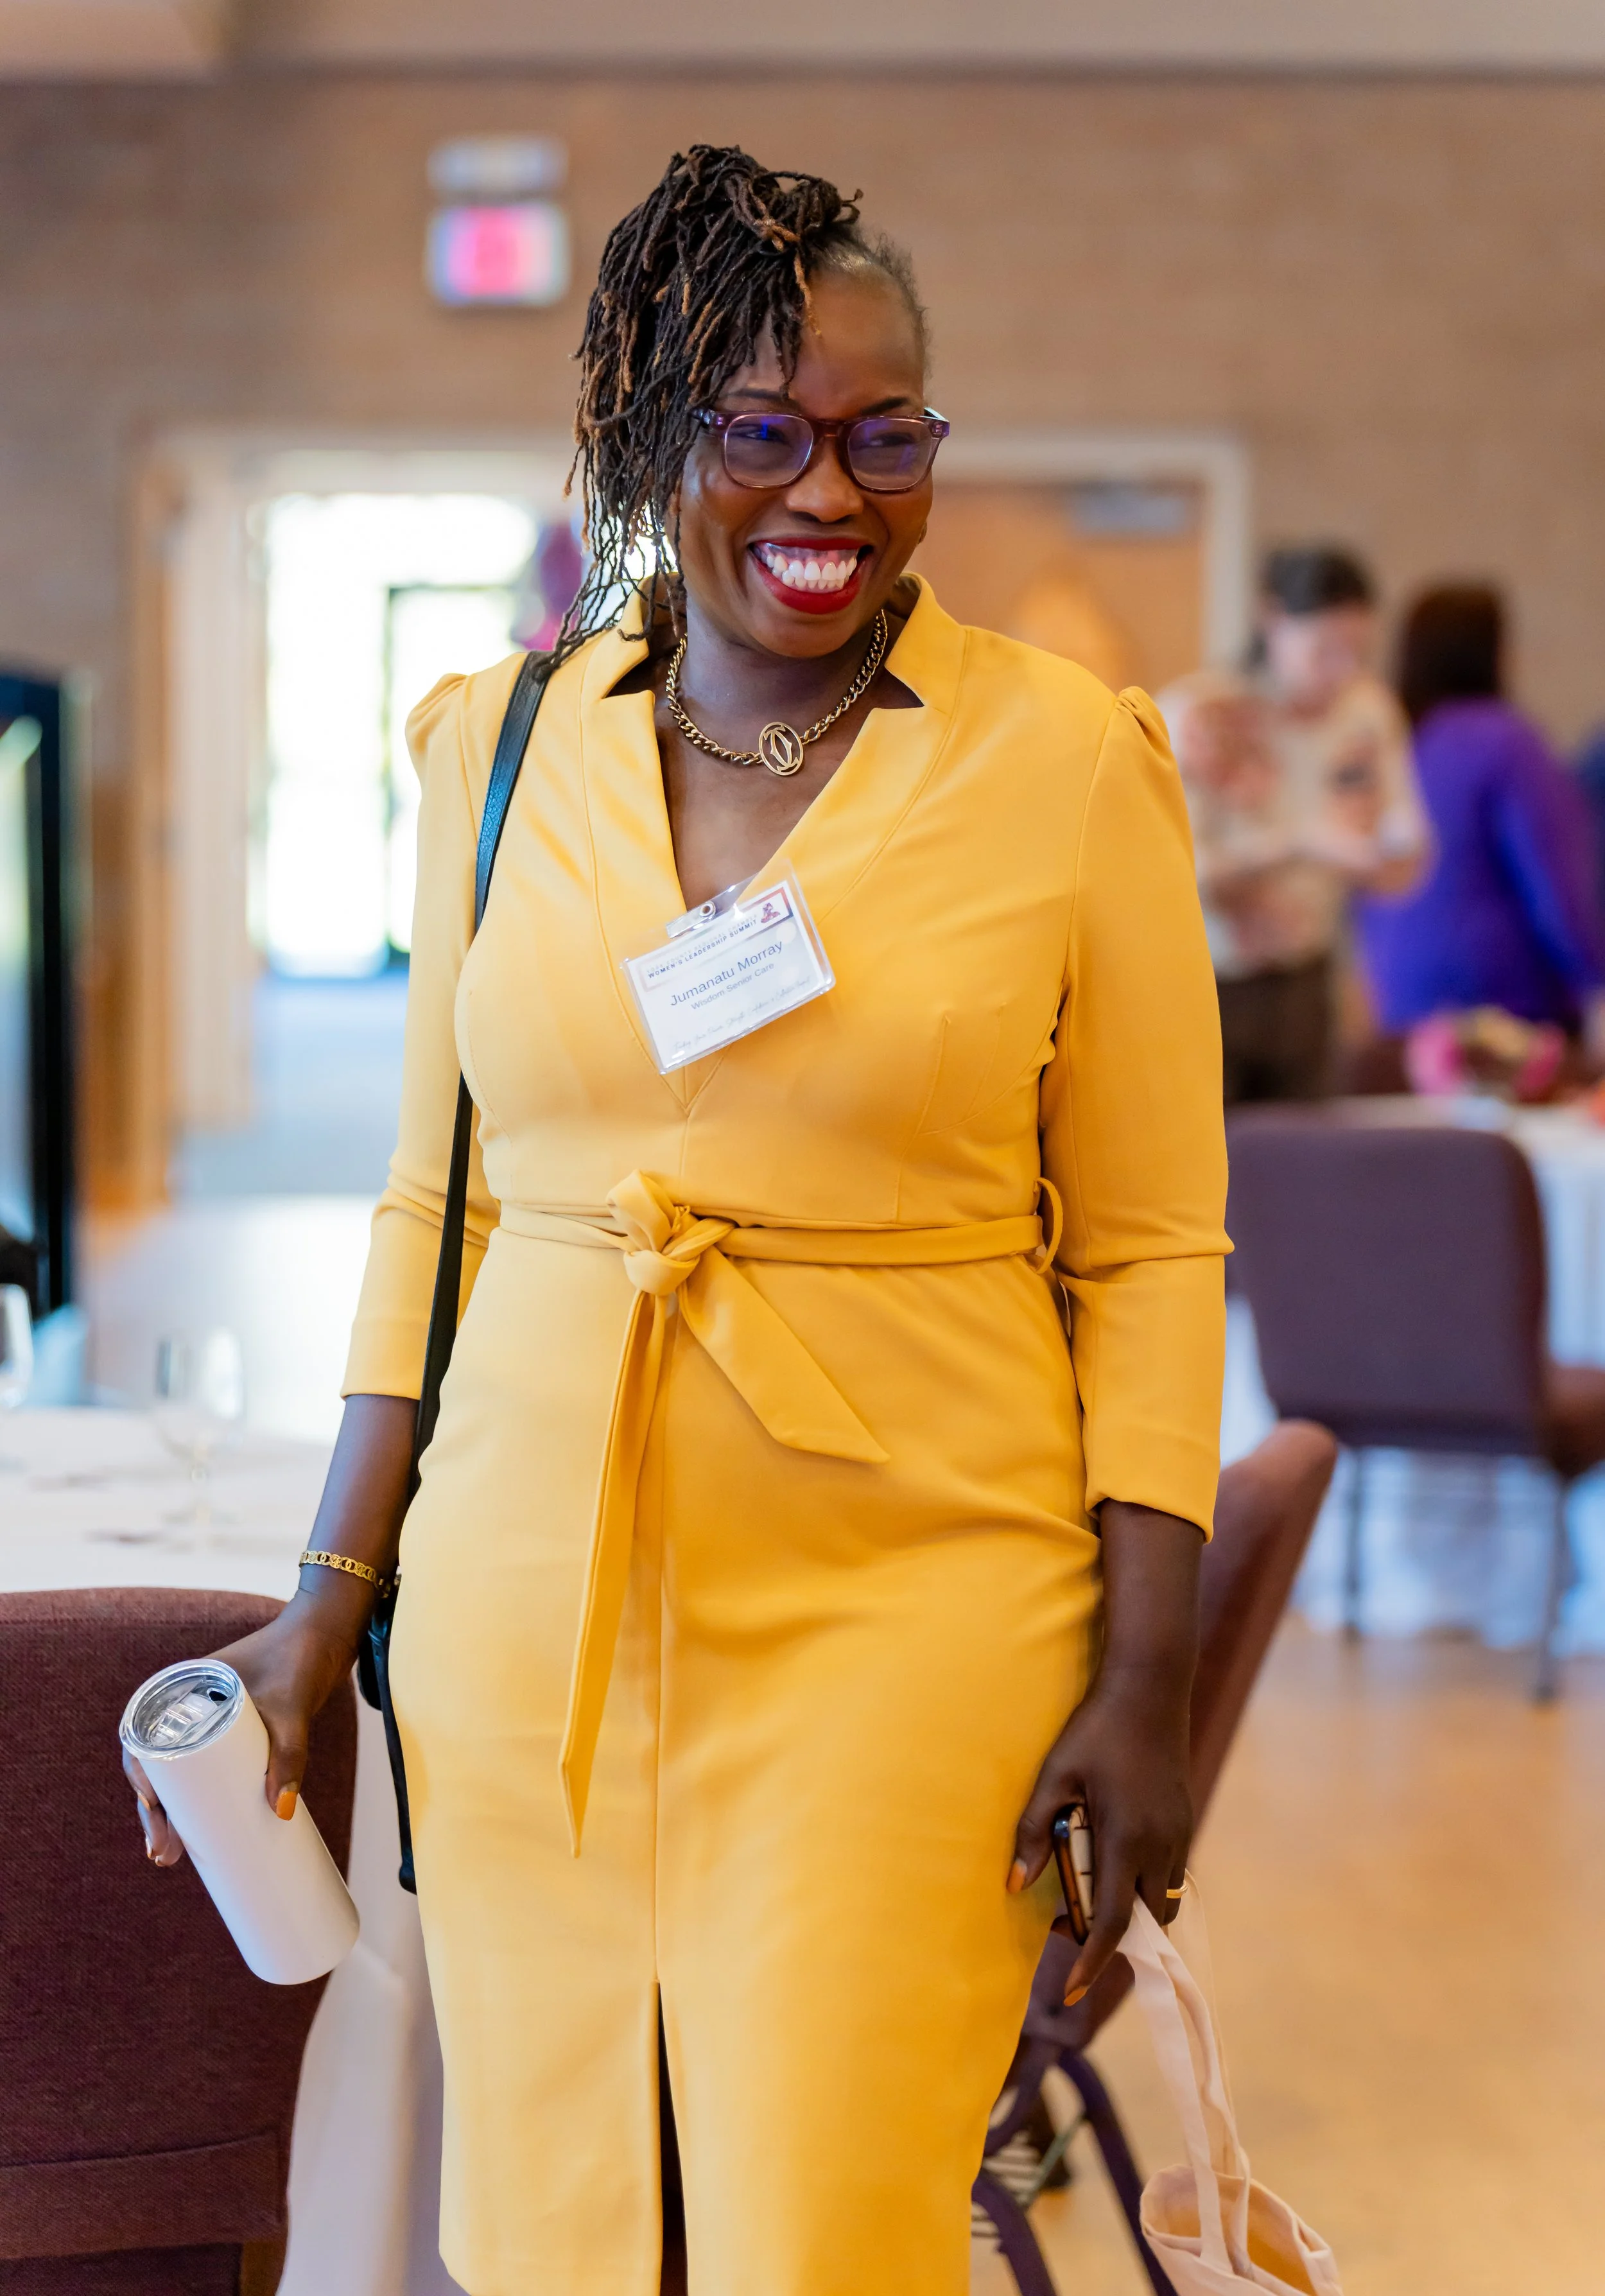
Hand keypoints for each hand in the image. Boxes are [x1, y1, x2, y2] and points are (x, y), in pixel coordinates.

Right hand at [123, 1587, 368, 1867]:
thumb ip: (290, 1755)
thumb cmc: (302, 1659)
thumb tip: (282, 1812)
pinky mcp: (237, 1738)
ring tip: (172, 1857)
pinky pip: (208, 1773)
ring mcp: (213, 1724)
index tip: (152, 1809)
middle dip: (154, 1813)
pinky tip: (197, 1836)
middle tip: (163, 1854)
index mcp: (183, 1689)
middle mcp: (190, 1707)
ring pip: (181, 1775)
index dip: (140, 1778)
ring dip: (173, 1814)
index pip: (145, 1739)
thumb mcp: (292, 1709)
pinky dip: (198, 1802)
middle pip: (159, 1767)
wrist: (330, 1635)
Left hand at [1007, 1497, 1201, 2003]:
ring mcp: (1179, 1832)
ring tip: (1085, 1900)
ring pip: (1159, 1899)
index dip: (1091, 1962)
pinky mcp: (1185, 1819)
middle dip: (1109, 1940)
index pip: (1112, 1921)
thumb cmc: (1095, 1728)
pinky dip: (1141, 1884)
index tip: (1068, 1992)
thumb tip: (1014, 1885)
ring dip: (1128, 1911)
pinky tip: (1111, 1863)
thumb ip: (1033, 1830)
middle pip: (1141, 1919)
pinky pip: (1167, 1873)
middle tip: (1064, 1933)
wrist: (1151, 1687)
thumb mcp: (1055, 1774)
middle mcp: (1161, 1844)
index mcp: (1127, 1839)